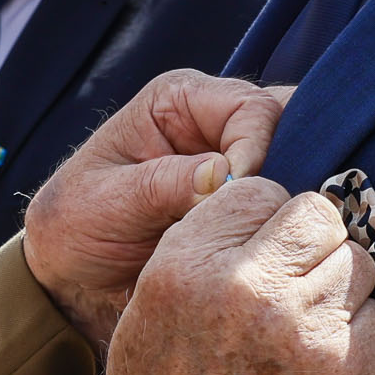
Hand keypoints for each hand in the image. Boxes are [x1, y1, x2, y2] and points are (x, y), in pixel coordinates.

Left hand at [25, 71, 284, 353]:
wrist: (72, 275)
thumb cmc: (76, 225)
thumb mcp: (108, 202)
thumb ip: (165, 185)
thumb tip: (230, 178)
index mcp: (178, 100)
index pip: (250, 107)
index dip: (258, 151)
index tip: (241, 200)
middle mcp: (216, 120)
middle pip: (288, 124)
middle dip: (293, 168)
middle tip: (285, 215)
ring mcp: (238, 160)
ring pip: (301, 162)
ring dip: (296, 197)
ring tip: (286, 234)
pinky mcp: (250, 201)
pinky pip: (290, 200)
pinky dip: (292, 221)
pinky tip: (287, 248)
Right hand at [99, 178, 374, 374]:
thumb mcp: (148, 309)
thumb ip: (200, 248)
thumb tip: (261, 205)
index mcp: (188, 264)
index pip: (259, 189)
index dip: (262, 219)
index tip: (257, 251)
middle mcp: (249, 287)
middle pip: (317, 216)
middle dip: (309, 243)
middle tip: (291, 280)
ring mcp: (303, 328)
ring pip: (356, 263)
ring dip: (337, 286)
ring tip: (303, 325)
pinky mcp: (346, 370)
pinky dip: (357, 335)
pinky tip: (320, 361)